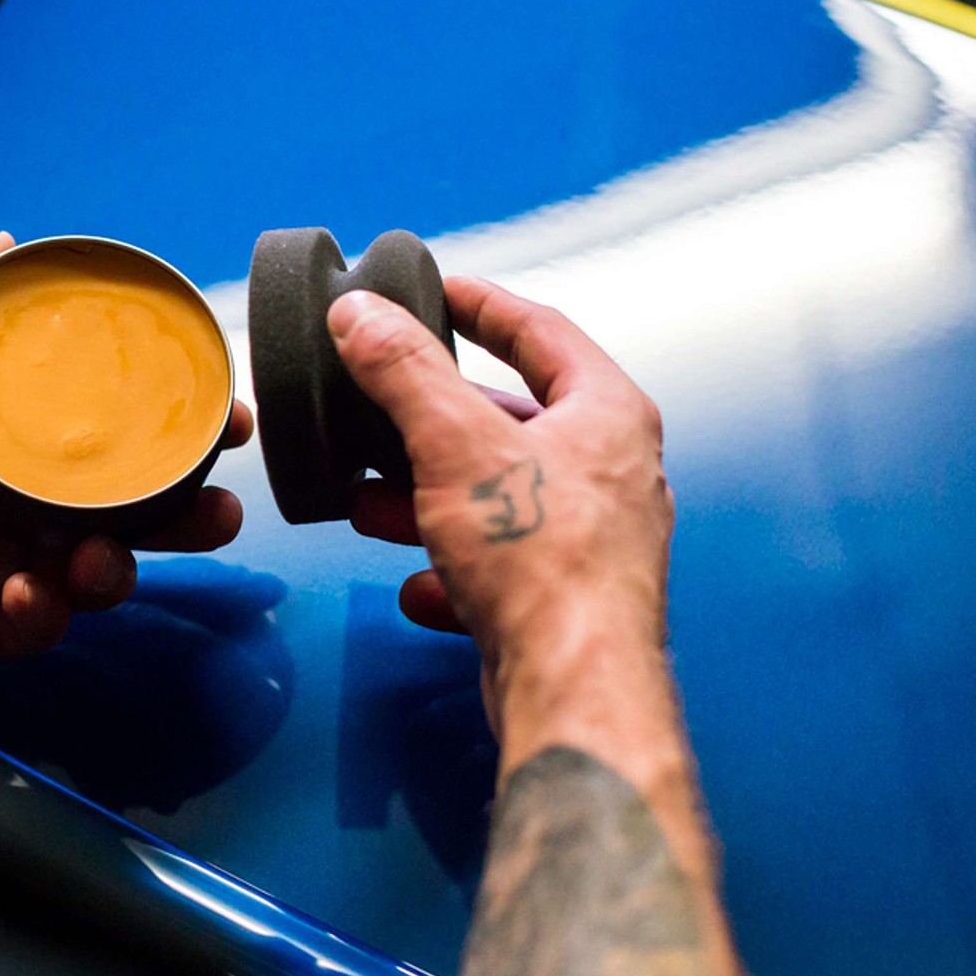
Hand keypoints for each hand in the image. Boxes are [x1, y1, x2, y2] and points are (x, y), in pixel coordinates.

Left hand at [0, 233, 251, 687]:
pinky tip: (23, 588)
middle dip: (185, 506)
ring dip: (127, 562)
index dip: (167, 425)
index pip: (108, 431)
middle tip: (211, 502)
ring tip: (104, 556)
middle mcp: (16, 503)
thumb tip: (0, 241)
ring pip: (107, 567)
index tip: (215, 413)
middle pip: (130, 506)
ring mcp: (9, 567)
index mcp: (4, 443)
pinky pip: (50, 620)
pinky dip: (48, 606)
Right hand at [327, 279, 671, 734]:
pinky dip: (452, 571)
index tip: (436, 291)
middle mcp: (614, 472)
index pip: (540, 332)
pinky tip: (419, 586)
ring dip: (429, 500)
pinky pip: (501, 571)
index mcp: (608, 414)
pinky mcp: (569, 602)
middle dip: (433, 423)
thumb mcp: (453, 442)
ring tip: (371, 505)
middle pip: (513, 422)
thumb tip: (362, 316)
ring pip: (499, 499)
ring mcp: (595, 542)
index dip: (481, 305)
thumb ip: (404, 372)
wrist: (574, 684)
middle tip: (381, 410)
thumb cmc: (542, 558)